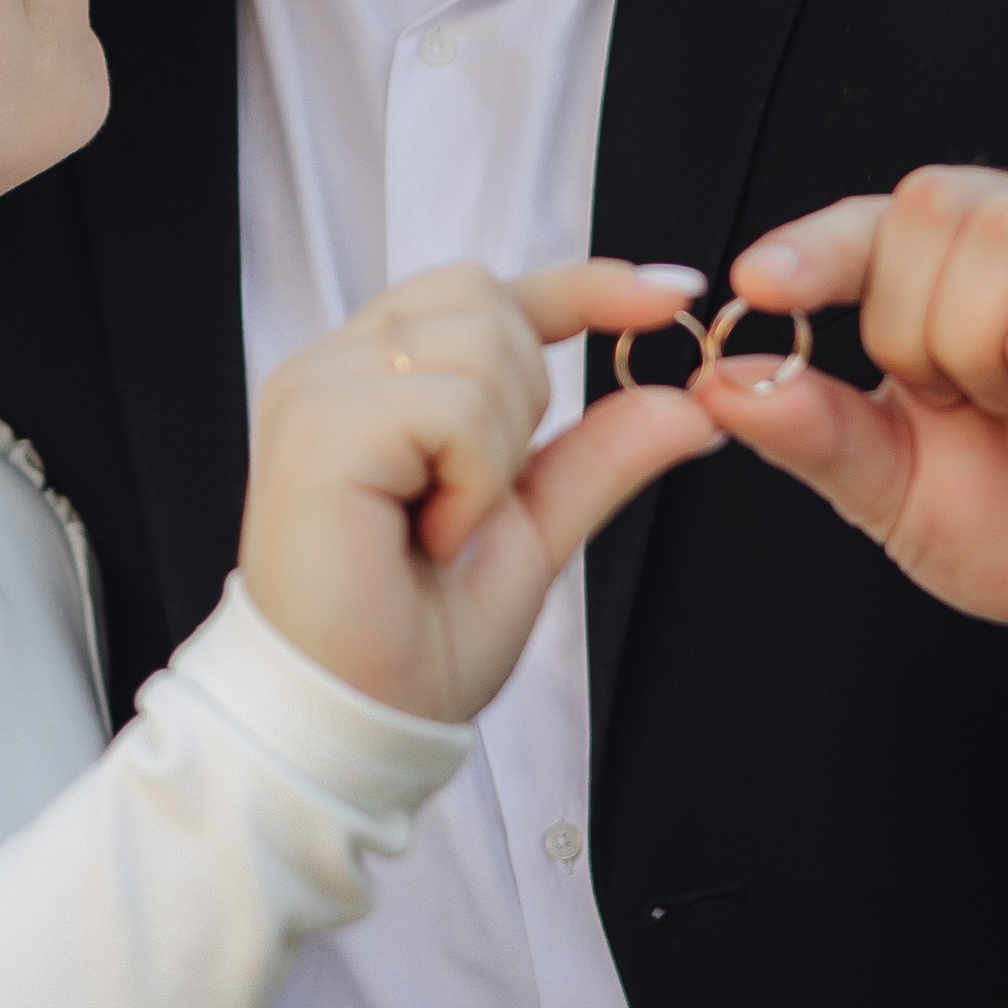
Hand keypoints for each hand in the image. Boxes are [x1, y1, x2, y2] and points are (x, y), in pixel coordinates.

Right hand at [239, 259, 720, 726]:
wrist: (352, 721)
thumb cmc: (411, 643)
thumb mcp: (532, 536)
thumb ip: (600, 458)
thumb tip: (689, 404)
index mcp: (376, 379)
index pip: (490, 291)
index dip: (585, 285)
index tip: (670, 291)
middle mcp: (337, 366)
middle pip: (489, 298)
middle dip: (527, 398)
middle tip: (478, 500)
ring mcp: (318, 388)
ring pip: (482, 344)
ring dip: (498, 449)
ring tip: (445, 522)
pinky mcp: (319, 424)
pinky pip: (453, 405)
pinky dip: (472, 476)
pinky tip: (430, 531)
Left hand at [703, 168, 1007, 811]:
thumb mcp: (885, 488)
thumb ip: (809, 430)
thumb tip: (714, 380)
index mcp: (944, 271)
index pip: (867, 221)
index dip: (811, 248)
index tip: (756, 287)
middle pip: (930, 203)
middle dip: (908, 323)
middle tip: (949, 401)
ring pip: (1005, 235)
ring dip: (979, 345)